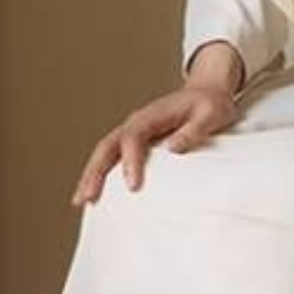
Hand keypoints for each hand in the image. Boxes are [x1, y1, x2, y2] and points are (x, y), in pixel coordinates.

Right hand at [71, 84, 238, 205]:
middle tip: (88, 196)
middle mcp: (136, 123)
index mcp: (152, 115)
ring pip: (104, 153)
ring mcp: (132, 132)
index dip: (130, 160)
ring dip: (91, 175)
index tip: (132, 185)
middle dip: (95, 172)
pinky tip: (95, 192)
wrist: (206, 93)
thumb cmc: (210, 105)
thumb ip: (194, 130)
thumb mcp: (211, 114)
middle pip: (107, 146)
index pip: (133, 137)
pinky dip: (100, 174)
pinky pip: (112, 157)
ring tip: (81, 200)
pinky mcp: (134, 143)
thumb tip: (172, 148)